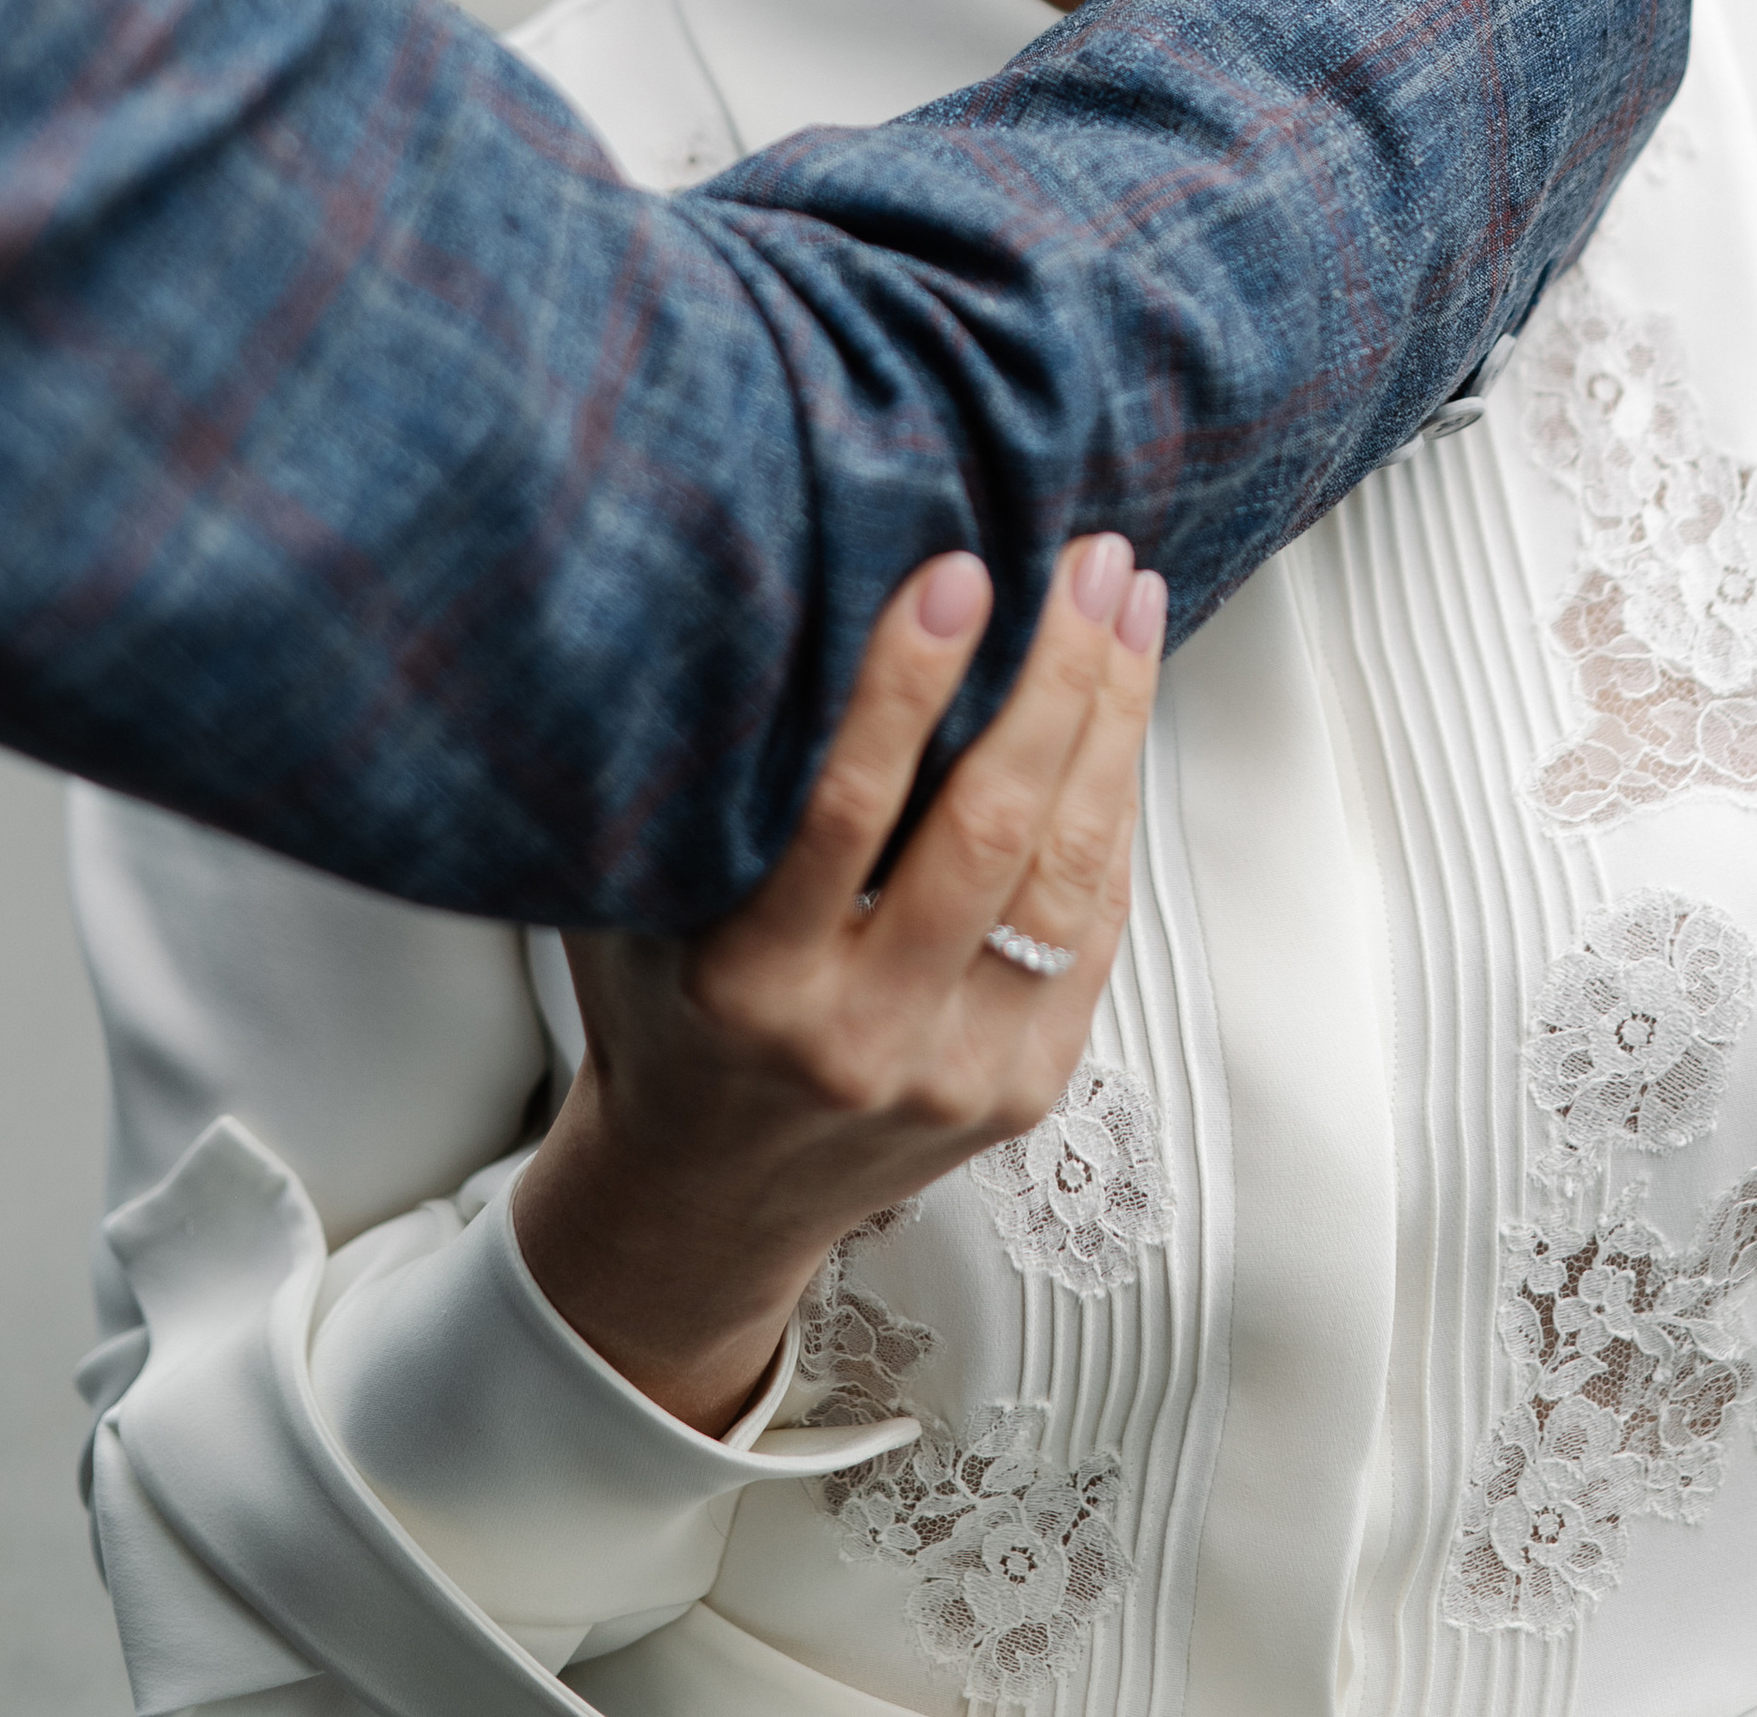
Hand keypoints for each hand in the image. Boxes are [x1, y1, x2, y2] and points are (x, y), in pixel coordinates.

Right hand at [512, 533, 1166, 1434]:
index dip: (907, 683)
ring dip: (1109, 722)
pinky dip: (1113, 806)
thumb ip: (686, 782)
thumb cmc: (664, 1012)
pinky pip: (1092, 924)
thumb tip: (742, 597)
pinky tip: (1122, 710)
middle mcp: (858, 1034)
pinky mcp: (1026, 1087)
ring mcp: (956, 1070)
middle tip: (1084, 557)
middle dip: (1052, 677)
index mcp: (746, 983)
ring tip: (1126, 602)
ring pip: (1067, 873)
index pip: (846, 811)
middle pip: (987, 830)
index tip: (956, 572)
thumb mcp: (631, 900)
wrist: (703, 1200)